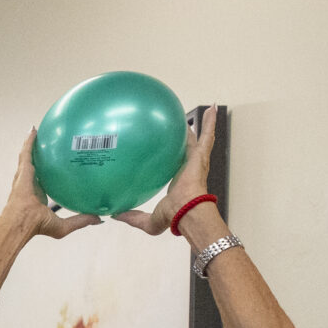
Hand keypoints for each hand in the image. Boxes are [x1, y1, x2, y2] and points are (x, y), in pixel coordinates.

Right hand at [0, 130, 99, 243]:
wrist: (21, 222)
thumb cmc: (37, 226)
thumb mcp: (63, 225)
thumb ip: (81, 220)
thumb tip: (99, 219)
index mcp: (36, 195)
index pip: (42, 180)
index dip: (48, 173)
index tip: (55, 166)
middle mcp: (28, 184)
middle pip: (33, 165)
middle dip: (37, 155)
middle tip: (46, 144)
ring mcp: (24, 176)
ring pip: (27, 156)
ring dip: (31, 145)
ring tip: (36, 133)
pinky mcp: (23, 170)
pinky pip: (26, 152)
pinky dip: (29, 141)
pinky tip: (34, 130)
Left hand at [119, 103, 217, 234]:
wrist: (186, 210)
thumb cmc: (172, 216)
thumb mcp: (147, 219)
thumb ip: (132, 216)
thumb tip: (114, 214)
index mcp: (179, 180)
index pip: (173, 165)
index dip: (171, 158)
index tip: (165, 150)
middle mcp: (189, 168)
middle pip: (187, 149)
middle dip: (186, 138)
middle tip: (182, 126)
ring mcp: (197, 161)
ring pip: (200, 139)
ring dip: (203, 125)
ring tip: (205, 111)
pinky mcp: (202, 155)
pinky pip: (207, 134)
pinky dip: (211, 122)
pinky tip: (212, 108)